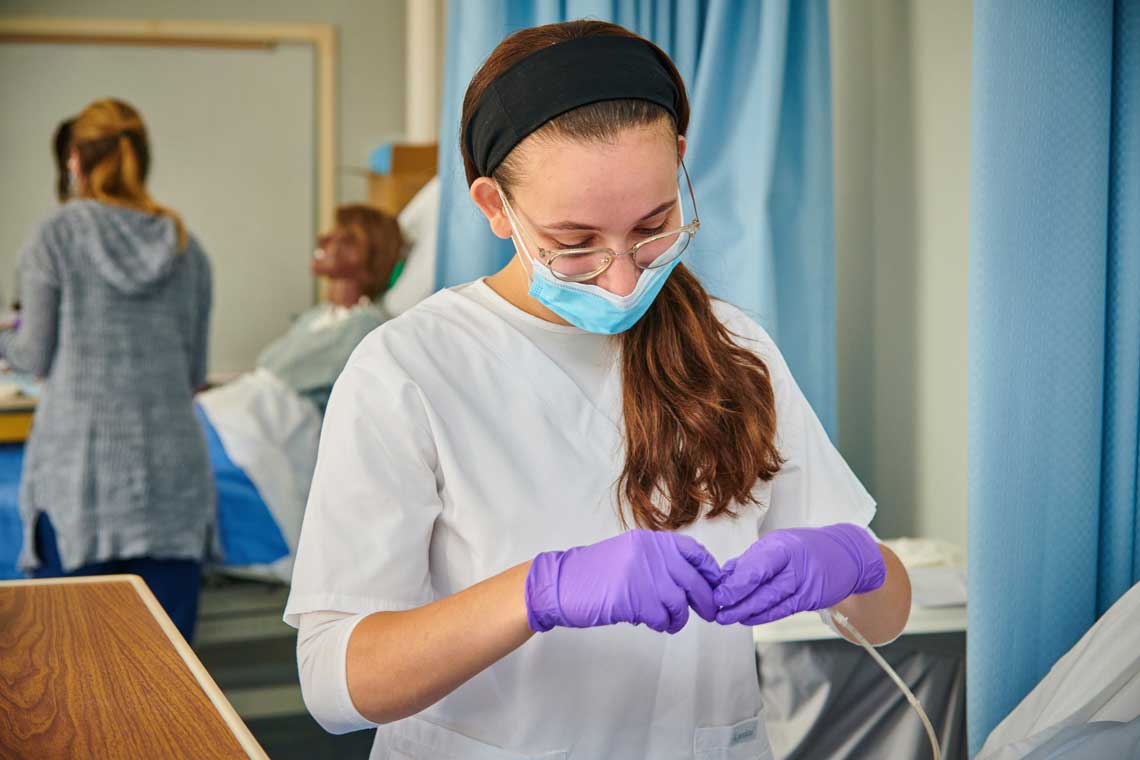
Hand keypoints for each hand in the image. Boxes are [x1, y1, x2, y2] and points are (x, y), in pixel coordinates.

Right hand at [526, 529, 721, 633]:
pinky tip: (654, 623)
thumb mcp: (630, 554)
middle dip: (706, 600)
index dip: (710, 571)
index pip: (694, 552)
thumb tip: (692, 581)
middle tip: (710, 612)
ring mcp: (642, 576)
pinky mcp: (633, 599)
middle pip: (693, 580)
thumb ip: (658, 561)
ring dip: (680, 617)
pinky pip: (662, 617)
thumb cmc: (594, 573)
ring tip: (670, 622)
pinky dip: (663, 624)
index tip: (716, 585)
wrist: (562, 583)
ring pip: (680, 602)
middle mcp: (650, 554)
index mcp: (650, 541)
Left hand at [713, 523, 885, 625]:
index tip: (718, 594)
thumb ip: (750, 560)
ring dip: (747, 611)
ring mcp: (806, 583)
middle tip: (718, 611)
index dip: (736, 583)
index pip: (757, 566)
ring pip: (772, 601)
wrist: (845, 555)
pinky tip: (748, 618)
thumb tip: (723, 575)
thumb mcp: (778, 544)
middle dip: (737, 601)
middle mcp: (795, 564)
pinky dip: (764, 615)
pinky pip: (784, 609)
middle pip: (763, 586)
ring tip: (727, 617)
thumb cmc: (804, 548)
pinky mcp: (812, 599)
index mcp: (783, 545)